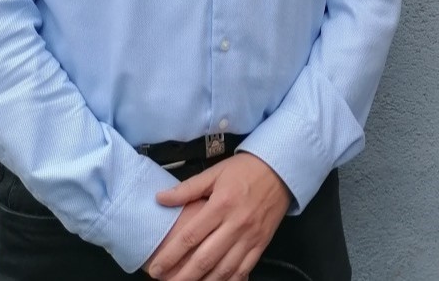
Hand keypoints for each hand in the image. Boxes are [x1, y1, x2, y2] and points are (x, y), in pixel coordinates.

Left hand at [144, 153, 291, 280]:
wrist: (282, 168)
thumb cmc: (246, 169)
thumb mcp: (215, 172)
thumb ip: (188, 188)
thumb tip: (160, 198)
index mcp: (221, 205)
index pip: (191, 236)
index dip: (171, 255)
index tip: (156, 268)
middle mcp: (236, 224)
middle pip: (205, 259)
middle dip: (182, 276)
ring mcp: (250, 236)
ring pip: (224, 269)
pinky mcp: (261, 243)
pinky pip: (244, 269)